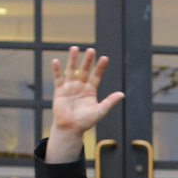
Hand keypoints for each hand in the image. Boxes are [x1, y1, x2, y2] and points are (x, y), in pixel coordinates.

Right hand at [46, 48, 123, 162]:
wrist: (71, 128)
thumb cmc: (86, 121)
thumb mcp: (100, 111)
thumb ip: (109, 102)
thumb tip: (122, 94)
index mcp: (91, 90)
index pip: (96, 76)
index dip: (100, 67)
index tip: (105, 58)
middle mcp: (80, 86)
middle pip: (84, 70)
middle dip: (88, 60)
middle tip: (91, 50)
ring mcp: (70, 87)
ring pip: (71, 70)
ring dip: (72, 59)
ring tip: (74, 48)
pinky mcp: (60, 91)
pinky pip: (58, 79)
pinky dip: (56, 70)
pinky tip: (55, 61)